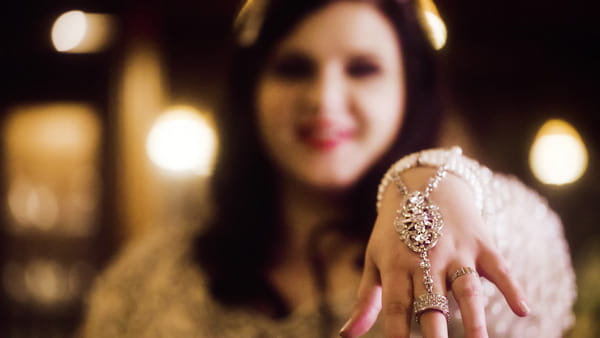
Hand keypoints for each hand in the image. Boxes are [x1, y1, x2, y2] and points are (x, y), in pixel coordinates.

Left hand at [340, 167, 529, 337]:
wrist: (424, 184)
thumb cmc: (394, 233)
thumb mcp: (375, 260)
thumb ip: (366, 300)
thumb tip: (346, 336)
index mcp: (396, 265)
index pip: (396, 305)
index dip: (397, 332)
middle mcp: (426, 259)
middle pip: (431, 300)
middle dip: (435, 330)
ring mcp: (455, 251)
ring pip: (466, 287)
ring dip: (475, 317)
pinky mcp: (480, 244)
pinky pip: (498, 267)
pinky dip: (512, 287)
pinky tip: (523, 309)